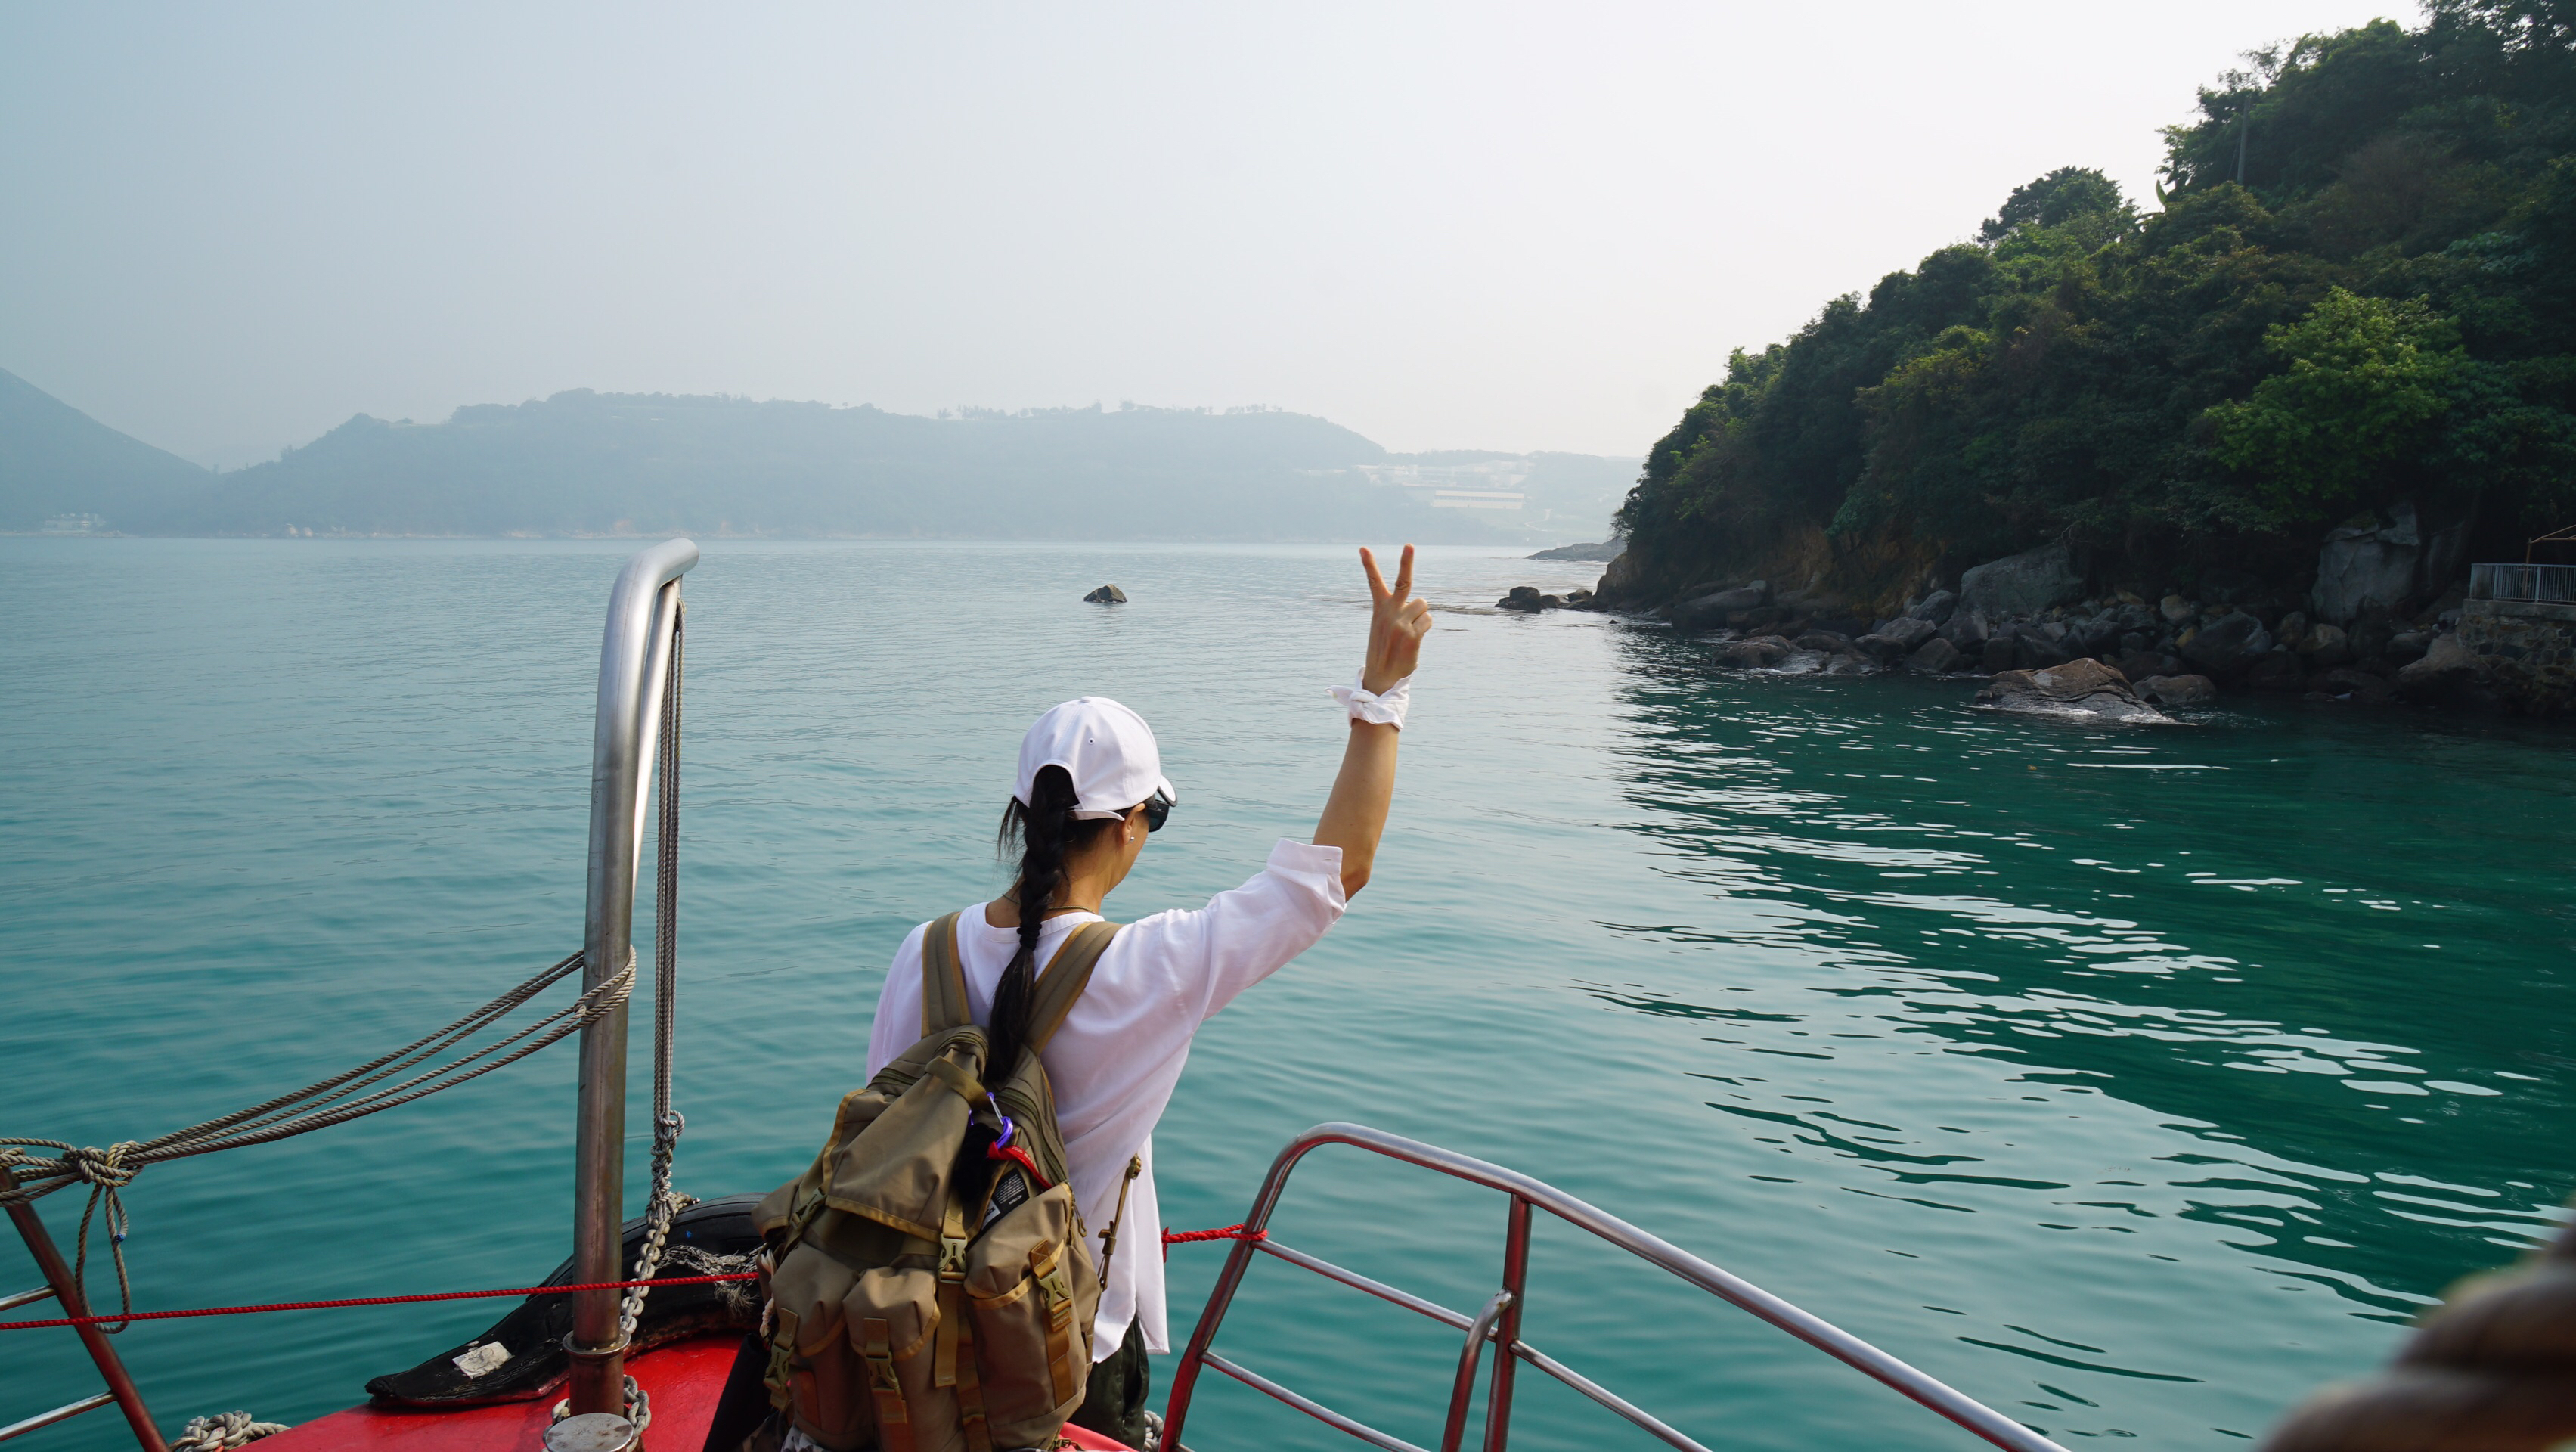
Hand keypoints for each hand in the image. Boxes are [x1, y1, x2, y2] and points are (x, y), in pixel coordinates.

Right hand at [1359, 545, 1429, 694]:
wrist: (1382, 676)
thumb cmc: (1385, 648)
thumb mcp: (1383, 626)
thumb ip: (1397, 611)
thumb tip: (1422, 605)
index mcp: (1379, 609)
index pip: (1374, 582)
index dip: (1369, 564)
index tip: (1363, 548)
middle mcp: (1389, 613)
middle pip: (1403, 583)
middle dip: (1406, 562)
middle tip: (1409, 545)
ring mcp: (1401, 624)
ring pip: (1423, 605)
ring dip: (1421, 615)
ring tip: (1411, 629)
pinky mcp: (1412, 636)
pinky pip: (1428, 620)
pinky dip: (1425, 627)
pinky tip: (1415, 639)